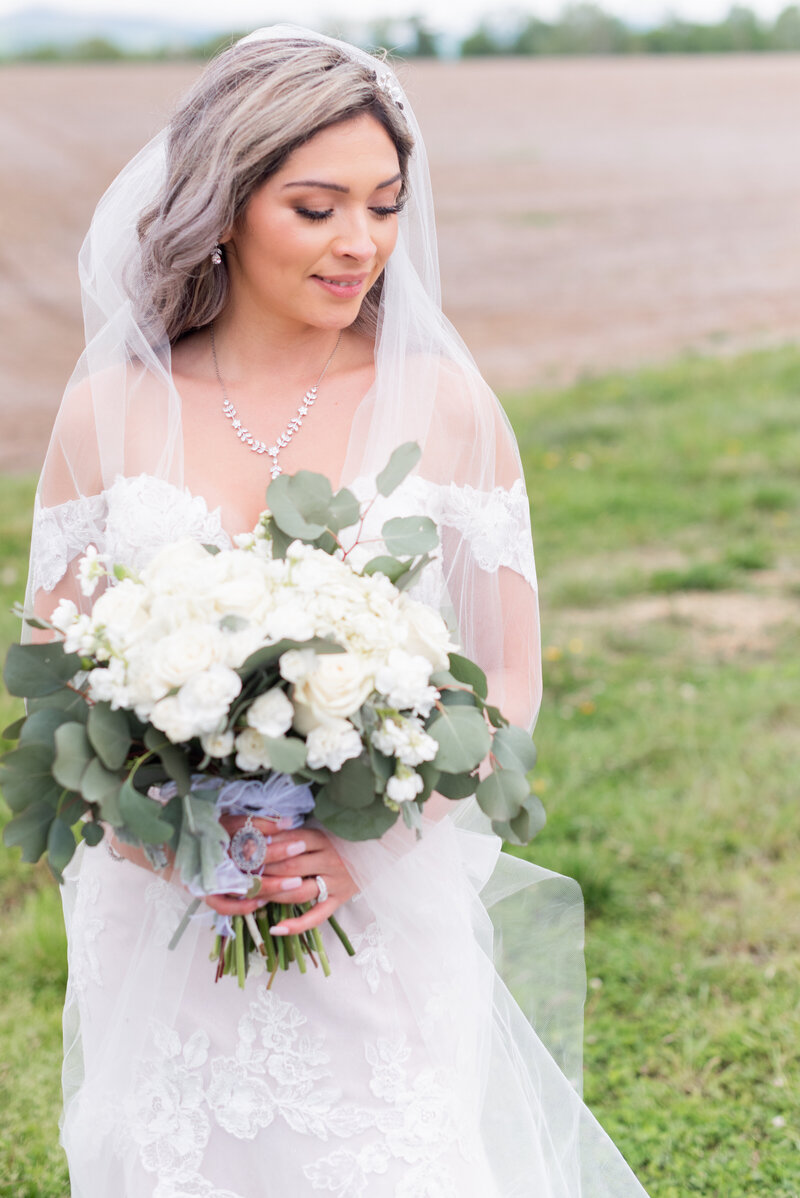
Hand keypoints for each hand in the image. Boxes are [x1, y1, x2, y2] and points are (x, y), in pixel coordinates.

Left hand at [204, 816, 357, 934]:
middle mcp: (329, 860)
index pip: (290, 843)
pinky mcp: (338, 901)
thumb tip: (260, 833)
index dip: (266, 847)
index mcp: (323, 838)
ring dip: (273, 895)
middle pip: (291, 867)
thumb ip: (294, 833)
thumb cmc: (340, 838)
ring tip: (253, 896)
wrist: (376, 851)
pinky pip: (316, 917)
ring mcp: (335, 883)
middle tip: (241, 874)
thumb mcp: (321, 828)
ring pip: (299, 892)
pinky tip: (276, 929)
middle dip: (263, 871)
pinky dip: (296, 925)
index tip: (244, 850)